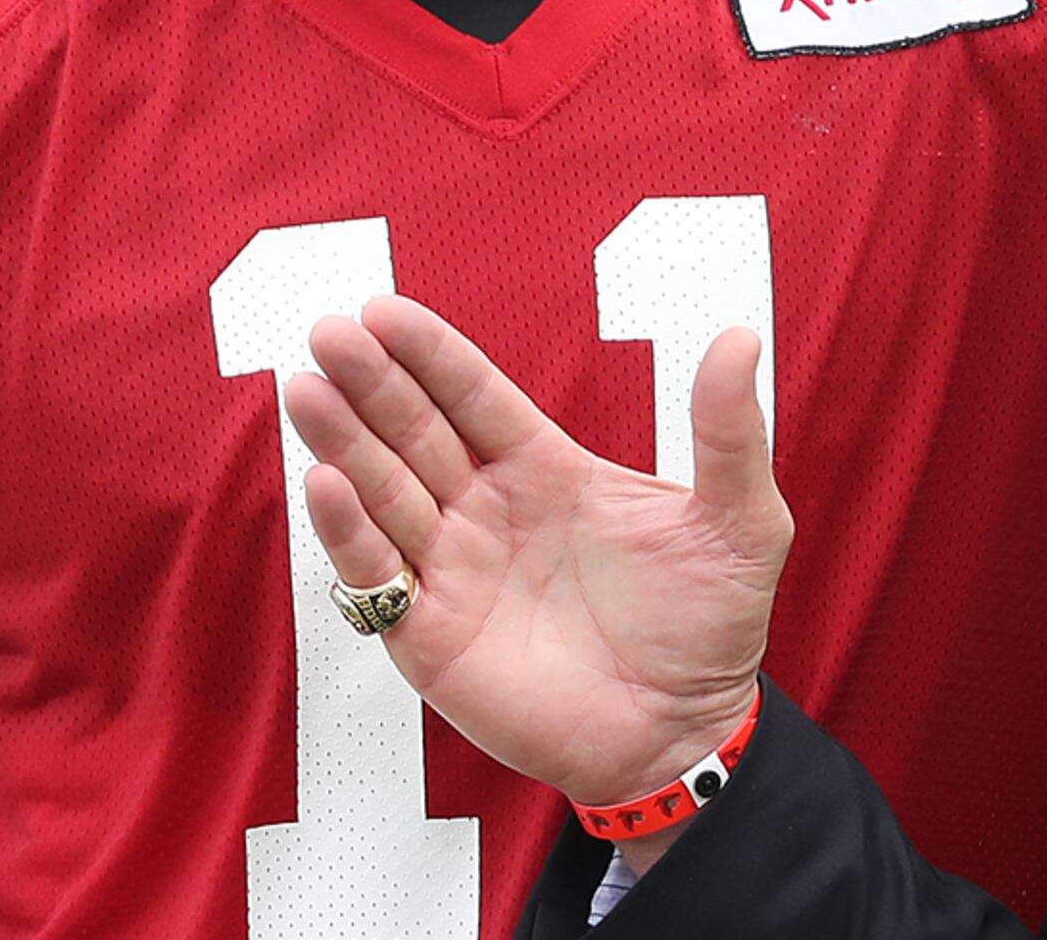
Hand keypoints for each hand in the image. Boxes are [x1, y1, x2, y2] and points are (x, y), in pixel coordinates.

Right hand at [285, 296, 787, 828]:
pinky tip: (328, 484)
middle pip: (414, 433)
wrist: (687, 735)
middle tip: (330, 334)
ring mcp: (453, 572)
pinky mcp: (430, 637)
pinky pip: (378, 576)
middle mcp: (488, 513)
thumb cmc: (711, 629)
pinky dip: (348, 532)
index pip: (473, 397)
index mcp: (547, 470)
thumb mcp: (738, 522)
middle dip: (371, 384)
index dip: (428, 354)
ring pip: (383, 492)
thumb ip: (729, 434)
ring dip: (343, 443)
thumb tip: (740, 336)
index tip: (382, 311)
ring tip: (306, 392)